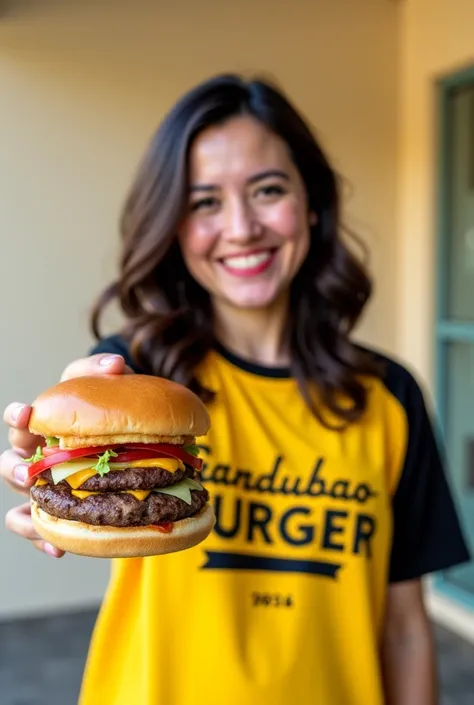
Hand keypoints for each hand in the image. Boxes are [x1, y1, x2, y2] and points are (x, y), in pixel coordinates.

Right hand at [1, 353, 132, 557]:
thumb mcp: (107, 385)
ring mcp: (41, 484)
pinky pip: (36, 527)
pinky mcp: (52, 509)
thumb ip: (105, 373)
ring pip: (18, 497)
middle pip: (9, 461)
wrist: (126, 439)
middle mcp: (34, 455)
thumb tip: (115, 364)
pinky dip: (41, 538)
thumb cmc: (108, 409)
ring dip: (26, 507)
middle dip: (15, 466)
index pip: (21, 419)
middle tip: (30, 471)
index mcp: (43, 425)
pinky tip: (58, 547)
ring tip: (41, 514)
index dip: (18, 416)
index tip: (26, 413)